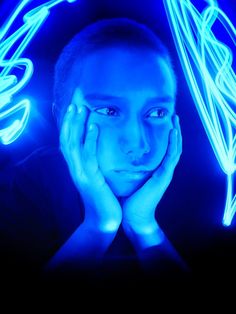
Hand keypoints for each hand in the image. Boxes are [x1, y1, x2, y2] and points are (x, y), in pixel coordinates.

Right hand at [60, 96, 121, 232]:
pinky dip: (89, 140)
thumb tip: (96, 146)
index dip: (69, 121)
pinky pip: (89, 156)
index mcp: (76, 165)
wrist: (103, 220)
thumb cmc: (102, 197)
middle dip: (70, 117)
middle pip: (67, 137)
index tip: (73, 103)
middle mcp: (74, 167)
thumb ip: (93, 161)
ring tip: (80, 106)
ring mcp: (80, 173)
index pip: (68, 139)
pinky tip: (93, 126)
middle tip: (75, 97)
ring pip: (73, 144)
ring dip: (76, 124)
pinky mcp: (90, 179)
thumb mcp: (96, 176)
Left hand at [121, 115, 181, 249]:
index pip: (164, 149)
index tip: (163, 120)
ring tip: (175, 119)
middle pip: (173, 147)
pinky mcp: (163, 178)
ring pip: (175, 149)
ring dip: (176, 134)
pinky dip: (173, 144)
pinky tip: (173, 132)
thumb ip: (128, 166)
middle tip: (173, 115)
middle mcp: (163, 170)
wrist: (133, 218)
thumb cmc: (128, 199)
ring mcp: (165, 174)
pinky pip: (170, 158)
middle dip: (174, 130)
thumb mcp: (128, 178)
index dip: (166, 135)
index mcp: (155, 170)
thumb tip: (115, 152)